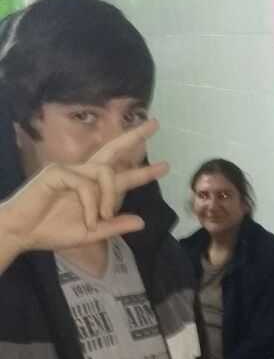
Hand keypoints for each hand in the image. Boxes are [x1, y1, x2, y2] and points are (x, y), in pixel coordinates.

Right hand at [0, 119, 167, 265]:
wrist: (22, 234)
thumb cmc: (52, 232)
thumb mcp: (91, 233)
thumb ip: (115, 226)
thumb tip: (143, 222)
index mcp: (92, 187)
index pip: (121, 173)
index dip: (143, 170)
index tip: (165, 165)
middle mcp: (84, 174)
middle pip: (113, 151)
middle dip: (134, 137)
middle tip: (155, 124)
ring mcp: (69, 170)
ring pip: (104, 173)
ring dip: (109, 197)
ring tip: (102, 217)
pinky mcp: (57, 173)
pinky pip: (85, 185)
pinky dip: (90, 204)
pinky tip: (86, 218)